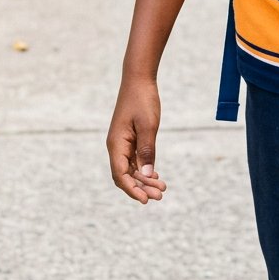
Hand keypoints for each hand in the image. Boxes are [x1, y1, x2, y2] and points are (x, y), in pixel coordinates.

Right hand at [107, 77, 166, 203]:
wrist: (139, 79)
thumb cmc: (143, 100)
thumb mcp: (148, 126)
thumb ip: (147, 150)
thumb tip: (147, 175)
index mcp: (116, 144)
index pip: (121, 175)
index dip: (132, 190)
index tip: (146, 200)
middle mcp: (116, 146)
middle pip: (126, 175)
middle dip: (141, 187)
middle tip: (160, 195)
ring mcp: (122, 143)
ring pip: (131, 169)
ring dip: (144, 180)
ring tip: (162, 188)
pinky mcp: (129, 139)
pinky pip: (134, 160)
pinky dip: (144, 169)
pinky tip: (155, 175)